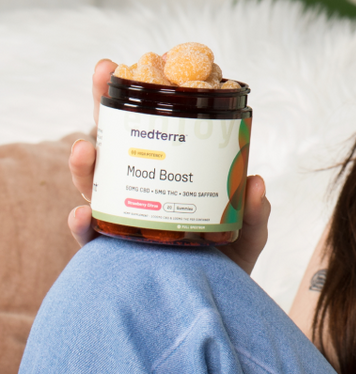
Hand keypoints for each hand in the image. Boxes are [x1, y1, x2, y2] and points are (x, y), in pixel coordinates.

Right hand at [69, 59, 271, 274]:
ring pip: (96, 183)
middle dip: (105, 105)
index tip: (153, 62)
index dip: (155, 95)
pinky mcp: (114, 254)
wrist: (213, 311)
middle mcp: (144, 189)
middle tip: (102, 71)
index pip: (161, 127)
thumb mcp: (248, 231)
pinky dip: (85, 224)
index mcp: (174, 173)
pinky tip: (84, 214)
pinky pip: (93, 236)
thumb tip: (254, 183)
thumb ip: (253, 211)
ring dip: (85, 162)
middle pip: (119, 141)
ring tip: (85, 147)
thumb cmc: (228, 264)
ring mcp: (126, 217)